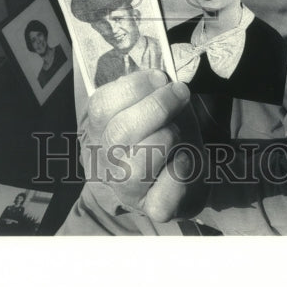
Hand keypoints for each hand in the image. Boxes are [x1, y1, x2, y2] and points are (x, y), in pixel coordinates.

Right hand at [85, 69, 207, 222]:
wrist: (187, 171)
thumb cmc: (165, 128)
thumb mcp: (154, 103)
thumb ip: (150, 89)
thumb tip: (159, 79)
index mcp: (99, 128)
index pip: (101, 106)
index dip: (133, 87)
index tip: (160, 78)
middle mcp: (106, 160)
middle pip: (119, 133)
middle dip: (156, 107)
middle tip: (179, 93)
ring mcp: (127, 188)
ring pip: (139, 165)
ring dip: (168, 138)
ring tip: (178, 130)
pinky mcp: (153, 208)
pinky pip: (164, 195)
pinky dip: (180, 173)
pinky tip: (185, 159)